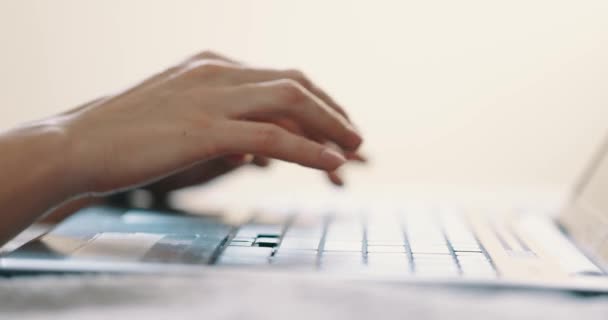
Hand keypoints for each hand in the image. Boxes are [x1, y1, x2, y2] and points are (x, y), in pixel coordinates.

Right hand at [60, 51, 363, 194]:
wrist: (76, 144)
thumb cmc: (126, 136)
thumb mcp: (180, 120)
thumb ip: (220, 126)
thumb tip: (253, 151)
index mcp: (213, 66)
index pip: (280, 77)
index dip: (317, 101)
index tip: (337, 124)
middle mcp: (218, 73)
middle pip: (295, 84)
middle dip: (333, 112)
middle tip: (358, 139)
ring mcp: (212, 98)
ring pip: (291, 103)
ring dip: (330, 127)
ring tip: (355, 151)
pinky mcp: (204, 130)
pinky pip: (272, 136)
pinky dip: (308, 150)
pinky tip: (331, 163)